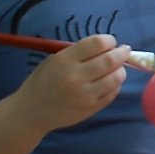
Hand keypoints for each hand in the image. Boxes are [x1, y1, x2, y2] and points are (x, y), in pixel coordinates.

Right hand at [13, 35, 128, 135]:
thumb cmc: (42, 82)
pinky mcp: (91, 108)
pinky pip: (113, 93)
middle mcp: (76, 77)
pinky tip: (109, 82)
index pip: (98, 43)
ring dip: (121, 69)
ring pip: (116, 77)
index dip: (109, 40)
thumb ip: (79, 52)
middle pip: (111, 59)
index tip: (111, 42)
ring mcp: (85, 95)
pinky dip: (116, 85)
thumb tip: (108, 46)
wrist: (31, 112)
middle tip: (124, 50)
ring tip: (117, 67)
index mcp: (64, 61)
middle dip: (122, 52)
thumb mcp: (54, 60)